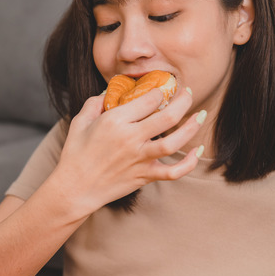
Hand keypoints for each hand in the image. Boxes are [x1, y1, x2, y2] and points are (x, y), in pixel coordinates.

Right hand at [50, 86, 203, 216]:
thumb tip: (109, 92)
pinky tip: (197, 151)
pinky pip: (174, 171)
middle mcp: (130, 138)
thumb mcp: (79, 122)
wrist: (74, 188)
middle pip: (168, 116)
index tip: (163, 86)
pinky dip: (189, 163)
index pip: (148, 99)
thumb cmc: (74, 154)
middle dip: (183, 100)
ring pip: (174, 141)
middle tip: (188, 93)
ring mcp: (140, 159)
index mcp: (115, 121)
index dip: (160, 89)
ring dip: (192, 127)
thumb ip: (94, 102)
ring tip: (199, 115)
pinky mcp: (145, 176)